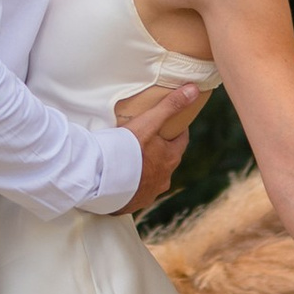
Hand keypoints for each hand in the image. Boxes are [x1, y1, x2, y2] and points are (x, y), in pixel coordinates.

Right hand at [116, 81, 202, 215]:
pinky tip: (121, 179)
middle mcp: (163, 180)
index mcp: (170, 160)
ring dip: (146, 170)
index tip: (171, 122)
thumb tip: (195, 89)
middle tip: (148, 138)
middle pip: (166, 161)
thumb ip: (170, 106)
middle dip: (161, 151)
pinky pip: (134, 192)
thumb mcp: (148, 123)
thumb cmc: (126, 149)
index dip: (177, 130)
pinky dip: (131, 185)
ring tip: (132, 159)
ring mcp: (147, 194)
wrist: (99, 178)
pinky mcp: (130, 204)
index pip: (181, 141)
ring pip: (151, 179)